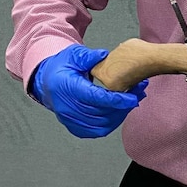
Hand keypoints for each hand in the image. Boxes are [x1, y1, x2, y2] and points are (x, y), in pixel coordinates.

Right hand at [32, 44, 147, 138]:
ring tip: (132, 101)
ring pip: (102, 124)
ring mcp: (70, 119)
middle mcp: (67, 107)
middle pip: (101, 113)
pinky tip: (120, 111)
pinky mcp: (74, 127)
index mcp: (67, 87)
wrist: (47, 81)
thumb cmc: (63, 67)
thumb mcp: (73, 55)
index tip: (133, 97)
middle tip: (139, 93)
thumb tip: (104, 55)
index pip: (95, 98)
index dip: (116, 100)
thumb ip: (89, 56)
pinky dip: (112, 123)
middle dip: (123, 106)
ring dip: (120, 115)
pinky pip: (97, 131)